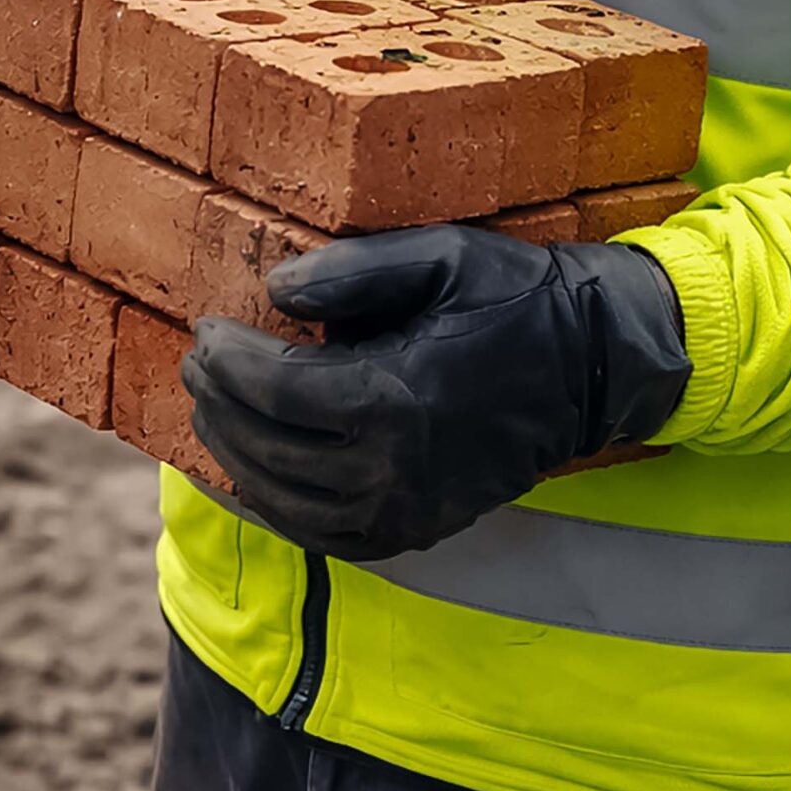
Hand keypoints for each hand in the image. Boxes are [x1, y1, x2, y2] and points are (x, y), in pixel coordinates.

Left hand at [182, 224, 689, 562]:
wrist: (593, 366)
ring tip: (210, 409)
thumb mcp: (441, 255)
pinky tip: (248, 476)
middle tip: (197, 363)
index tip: (204, 328)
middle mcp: (392, 468)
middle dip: (219, 403)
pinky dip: (272, 509)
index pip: (276, 388)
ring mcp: (403, 510)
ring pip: (285, 498)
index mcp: (395, 396)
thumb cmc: (515, 297)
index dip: (228, 359)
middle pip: (269, 446)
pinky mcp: (415, 530)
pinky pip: (321, 535)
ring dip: (234, 454)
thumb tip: (276, 290)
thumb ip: (354, 271)